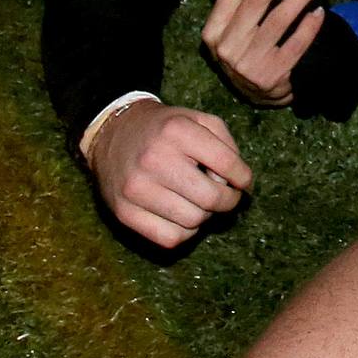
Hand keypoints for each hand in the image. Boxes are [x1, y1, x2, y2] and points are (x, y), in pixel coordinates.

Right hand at [85, 101, 251, 247]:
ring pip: (192, 221)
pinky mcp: (124, 212)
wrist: (114, 133)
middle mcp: (154, 159)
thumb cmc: (166, 129)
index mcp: (177, 131)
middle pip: (210, 198)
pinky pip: (170, 238)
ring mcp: (136, 188)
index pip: (226, 163)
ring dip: (206, 216)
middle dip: (228, 200)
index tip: (244, 181)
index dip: (243, 177)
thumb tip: (238, 182)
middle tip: (228, 196)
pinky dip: (185, 232)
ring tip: (202, 202)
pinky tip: (184, 215)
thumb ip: (226, 145)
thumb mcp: (199, 120)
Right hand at [200, 0, 326, 106]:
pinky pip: (296, 45)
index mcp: (214, 32)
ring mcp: (250, 64)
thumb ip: (241, 4)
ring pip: (278, 20)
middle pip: (256, 0)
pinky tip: (319, 11)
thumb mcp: (233, 31)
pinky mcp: (273, 76)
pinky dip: (309, 27)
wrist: (257, 94)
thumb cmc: (247, 51)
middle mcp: (228, 48)